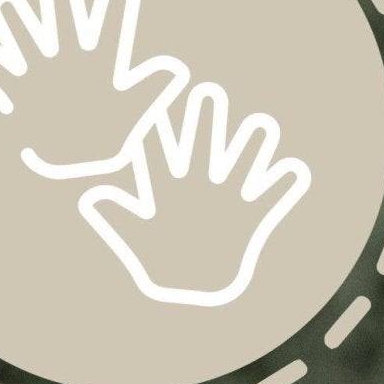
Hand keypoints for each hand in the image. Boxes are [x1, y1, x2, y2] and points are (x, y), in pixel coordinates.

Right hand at [0, 0, 187, 178]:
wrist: (75, 166)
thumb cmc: (109, 138)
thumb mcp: (133, 115)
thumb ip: (151, 91)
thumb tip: (177, 68)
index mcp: (101, 65)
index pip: (110, 31)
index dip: (115, 10)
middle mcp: (68, 60)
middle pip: (62, 18)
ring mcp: (39, 72)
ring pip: (22, 33)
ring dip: (14, 20)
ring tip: (8, 4)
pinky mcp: (16, 92)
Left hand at [78, 82, 309, 308]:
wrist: (192, 289)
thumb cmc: (159, 263)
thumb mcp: (135, 241)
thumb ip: (116, 219)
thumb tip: (91, 198)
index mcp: (167, 189)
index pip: (161, 152)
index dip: (158, 127)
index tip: (156, 101)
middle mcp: (198, 187)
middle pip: (202, 148)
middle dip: (205, 124)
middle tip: (208, 94)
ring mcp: (226, 201)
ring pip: (239, 167)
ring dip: (251, 148)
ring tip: (260, 126)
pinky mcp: (249, 220)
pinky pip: (270, 200)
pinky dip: (282, 188)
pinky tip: (292, 171)